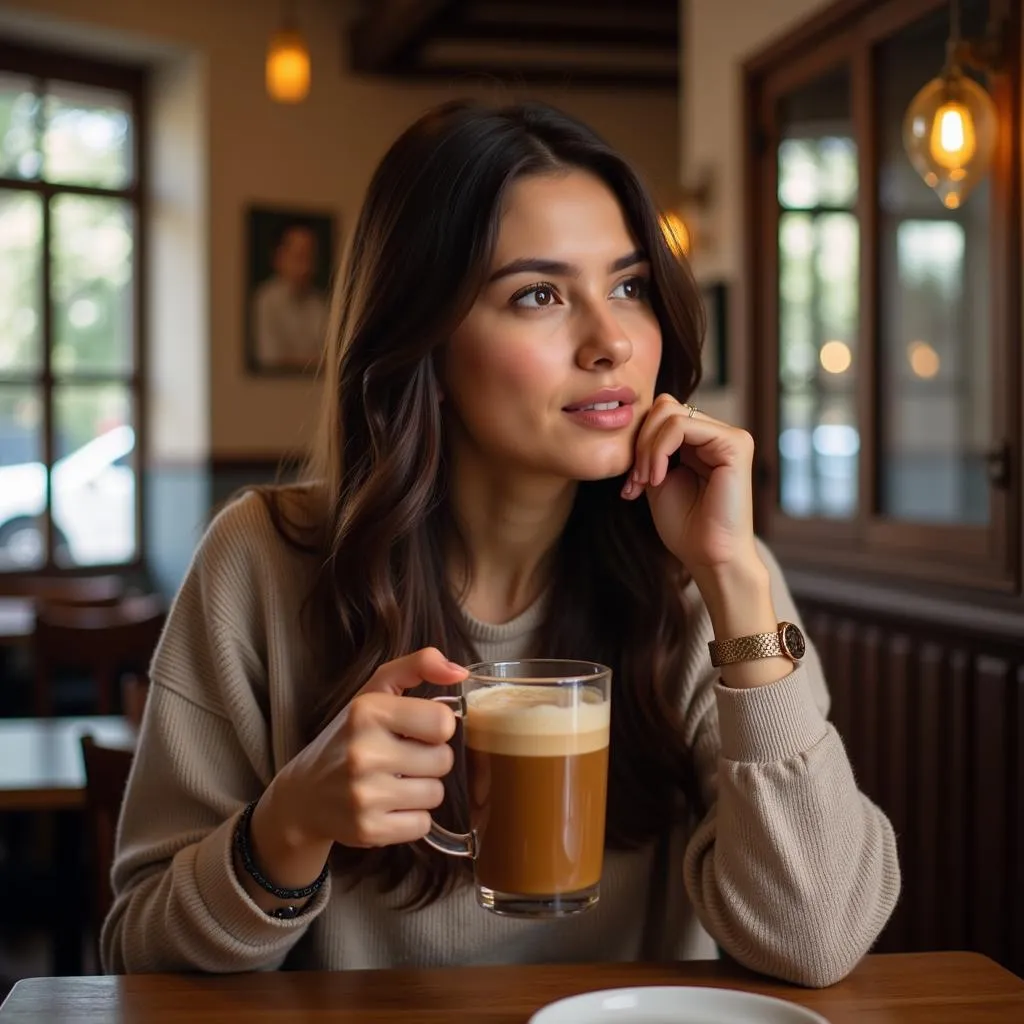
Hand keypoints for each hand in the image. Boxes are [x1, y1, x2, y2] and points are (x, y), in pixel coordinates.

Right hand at [262, 647, 466, 855]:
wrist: (305, 794)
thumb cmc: (350, 736)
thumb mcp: (375, 692)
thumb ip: (418, 666)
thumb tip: (460, 672)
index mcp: (368, 711)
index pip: (442, 722)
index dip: (437, 727)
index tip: (417, 730)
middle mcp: (363, 752)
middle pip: (443, 760)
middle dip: (429, 759)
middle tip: (402, 758)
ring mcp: (364, 795)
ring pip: (436, 793)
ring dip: (422, 789)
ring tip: (395, 782)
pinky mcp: (368, 830)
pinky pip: (422, 824)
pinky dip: (412, 818)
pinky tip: (389, 806)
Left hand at [620, 394, 758, 573]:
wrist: (708, 556)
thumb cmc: (686, 526)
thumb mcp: (656, 478)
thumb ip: (651, 449)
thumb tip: (632, 419)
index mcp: (703, 442)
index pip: (662, 413)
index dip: (639, 441)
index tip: (630, 482)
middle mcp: (720, 434)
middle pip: (664, 406)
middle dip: (640, 442)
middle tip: (635, 480)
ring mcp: (730, 436)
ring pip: (670, 413)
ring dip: (647, 449)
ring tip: (645, 481)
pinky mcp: (735, 443)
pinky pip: (681, 425)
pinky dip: (659, 450)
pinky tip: (657, 479)